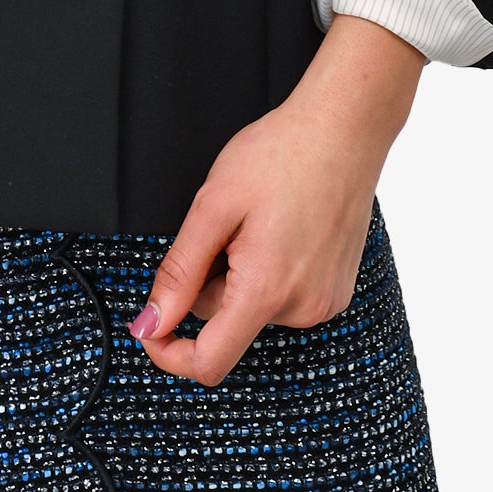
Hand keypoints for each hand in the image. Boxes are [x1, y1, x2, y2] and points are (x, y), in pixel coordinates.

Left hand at [126, 15, 424, 386]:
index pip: (209, 362)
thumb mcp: (213, 206)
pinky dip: (268, 270)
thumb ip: (179, 272)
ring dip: (240, 273)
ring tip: (256, 219)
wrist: (343, 129)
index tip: (150, 325)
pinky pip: (284, 295)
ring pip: (253, 305)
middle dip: (209, 281)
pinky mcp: (336, 290)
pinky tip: (280, 227)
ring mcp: (324, 302)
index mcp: (266, 291)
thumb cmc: (281, 155)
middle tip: (221, 224)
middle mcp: (302, 309)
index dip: (168, 352)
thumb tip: (151, 323)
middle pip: (226, 322)